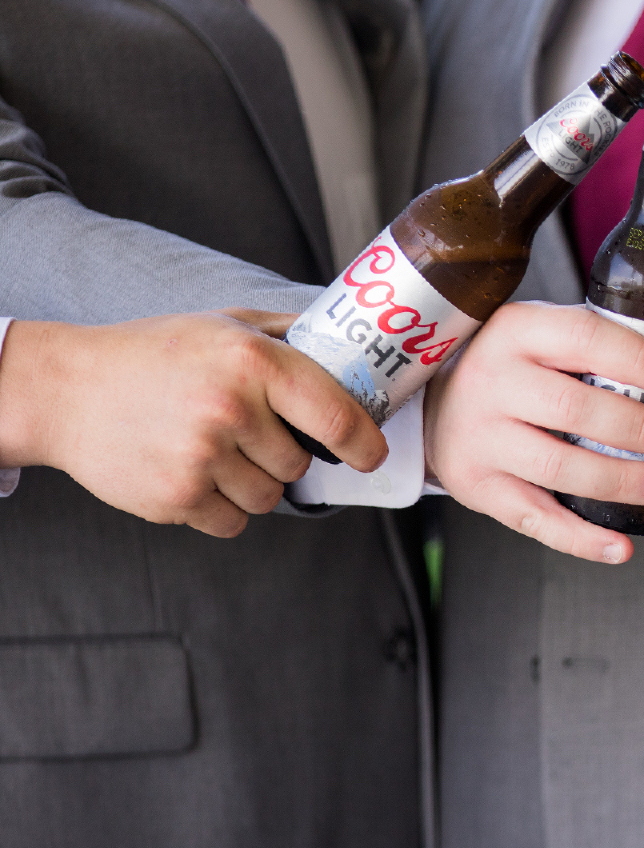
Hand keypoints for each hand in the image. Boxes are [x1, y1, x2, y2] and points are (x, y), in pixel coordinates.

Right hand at [0, 310, 387, 536]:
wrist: (68, 388)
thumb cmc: (157, 353)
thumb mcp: (225, 324)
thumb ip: (289, 335)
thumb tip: (352, 344)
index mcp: (253, 362)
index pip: (337, 416)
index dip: (365, 443)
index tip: (371, 455)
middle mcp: (231, 409)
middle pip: (300, 465)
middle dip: (284, 456)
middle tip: (246, 434)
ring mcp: (201, 456)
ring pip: (270, 498)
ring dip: (254, 484)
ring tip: (215, 450)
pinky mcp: (176, 497)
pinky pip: (234, 522)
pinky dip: (223, 508)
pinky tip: (195, 473)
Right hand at [424, 302, 643, 563]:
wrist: (433, 400)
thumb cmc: (511, 366)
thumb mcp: (546, 337)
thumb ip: (608, 351)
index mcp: (516, 331)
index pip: (585, 339)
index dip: (639, 361)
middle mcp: (492, 382)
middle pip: (575, 409)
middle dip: (641, 429)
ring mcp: (480, 438)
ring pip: (559, 467)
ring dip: (622, 482)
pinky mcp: (477, 486)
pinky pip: (535, 519)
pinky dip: (581, 538)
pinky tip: (620, 546)